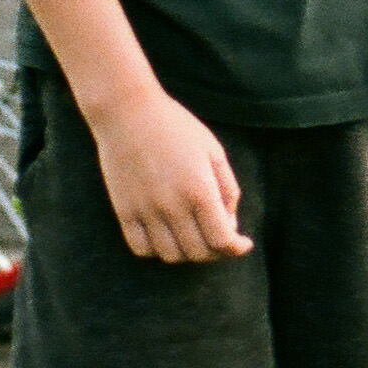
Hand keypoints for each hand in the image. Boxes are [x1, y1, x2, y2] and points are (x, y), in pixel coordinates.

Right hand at [84, 85, 251, 263]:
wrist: (128, 111)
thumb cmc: (176, 126)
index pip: (221, 240)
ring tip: (193, 237)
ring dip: (187, 253)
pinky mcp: (124, 211)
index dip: (236, 248)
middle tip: (219, 237)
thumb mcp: (213, 150)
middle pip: (198, 252)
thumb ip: (227, 188)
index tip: (243, 244)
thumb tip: (230, 223)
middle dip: (215, 251)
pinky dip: (157, 250)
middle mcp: (173, 206)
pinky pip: (141, 249)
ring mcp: (146, 211)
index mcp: (200, 190)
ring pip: (171, 256)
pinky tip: (166, 236)